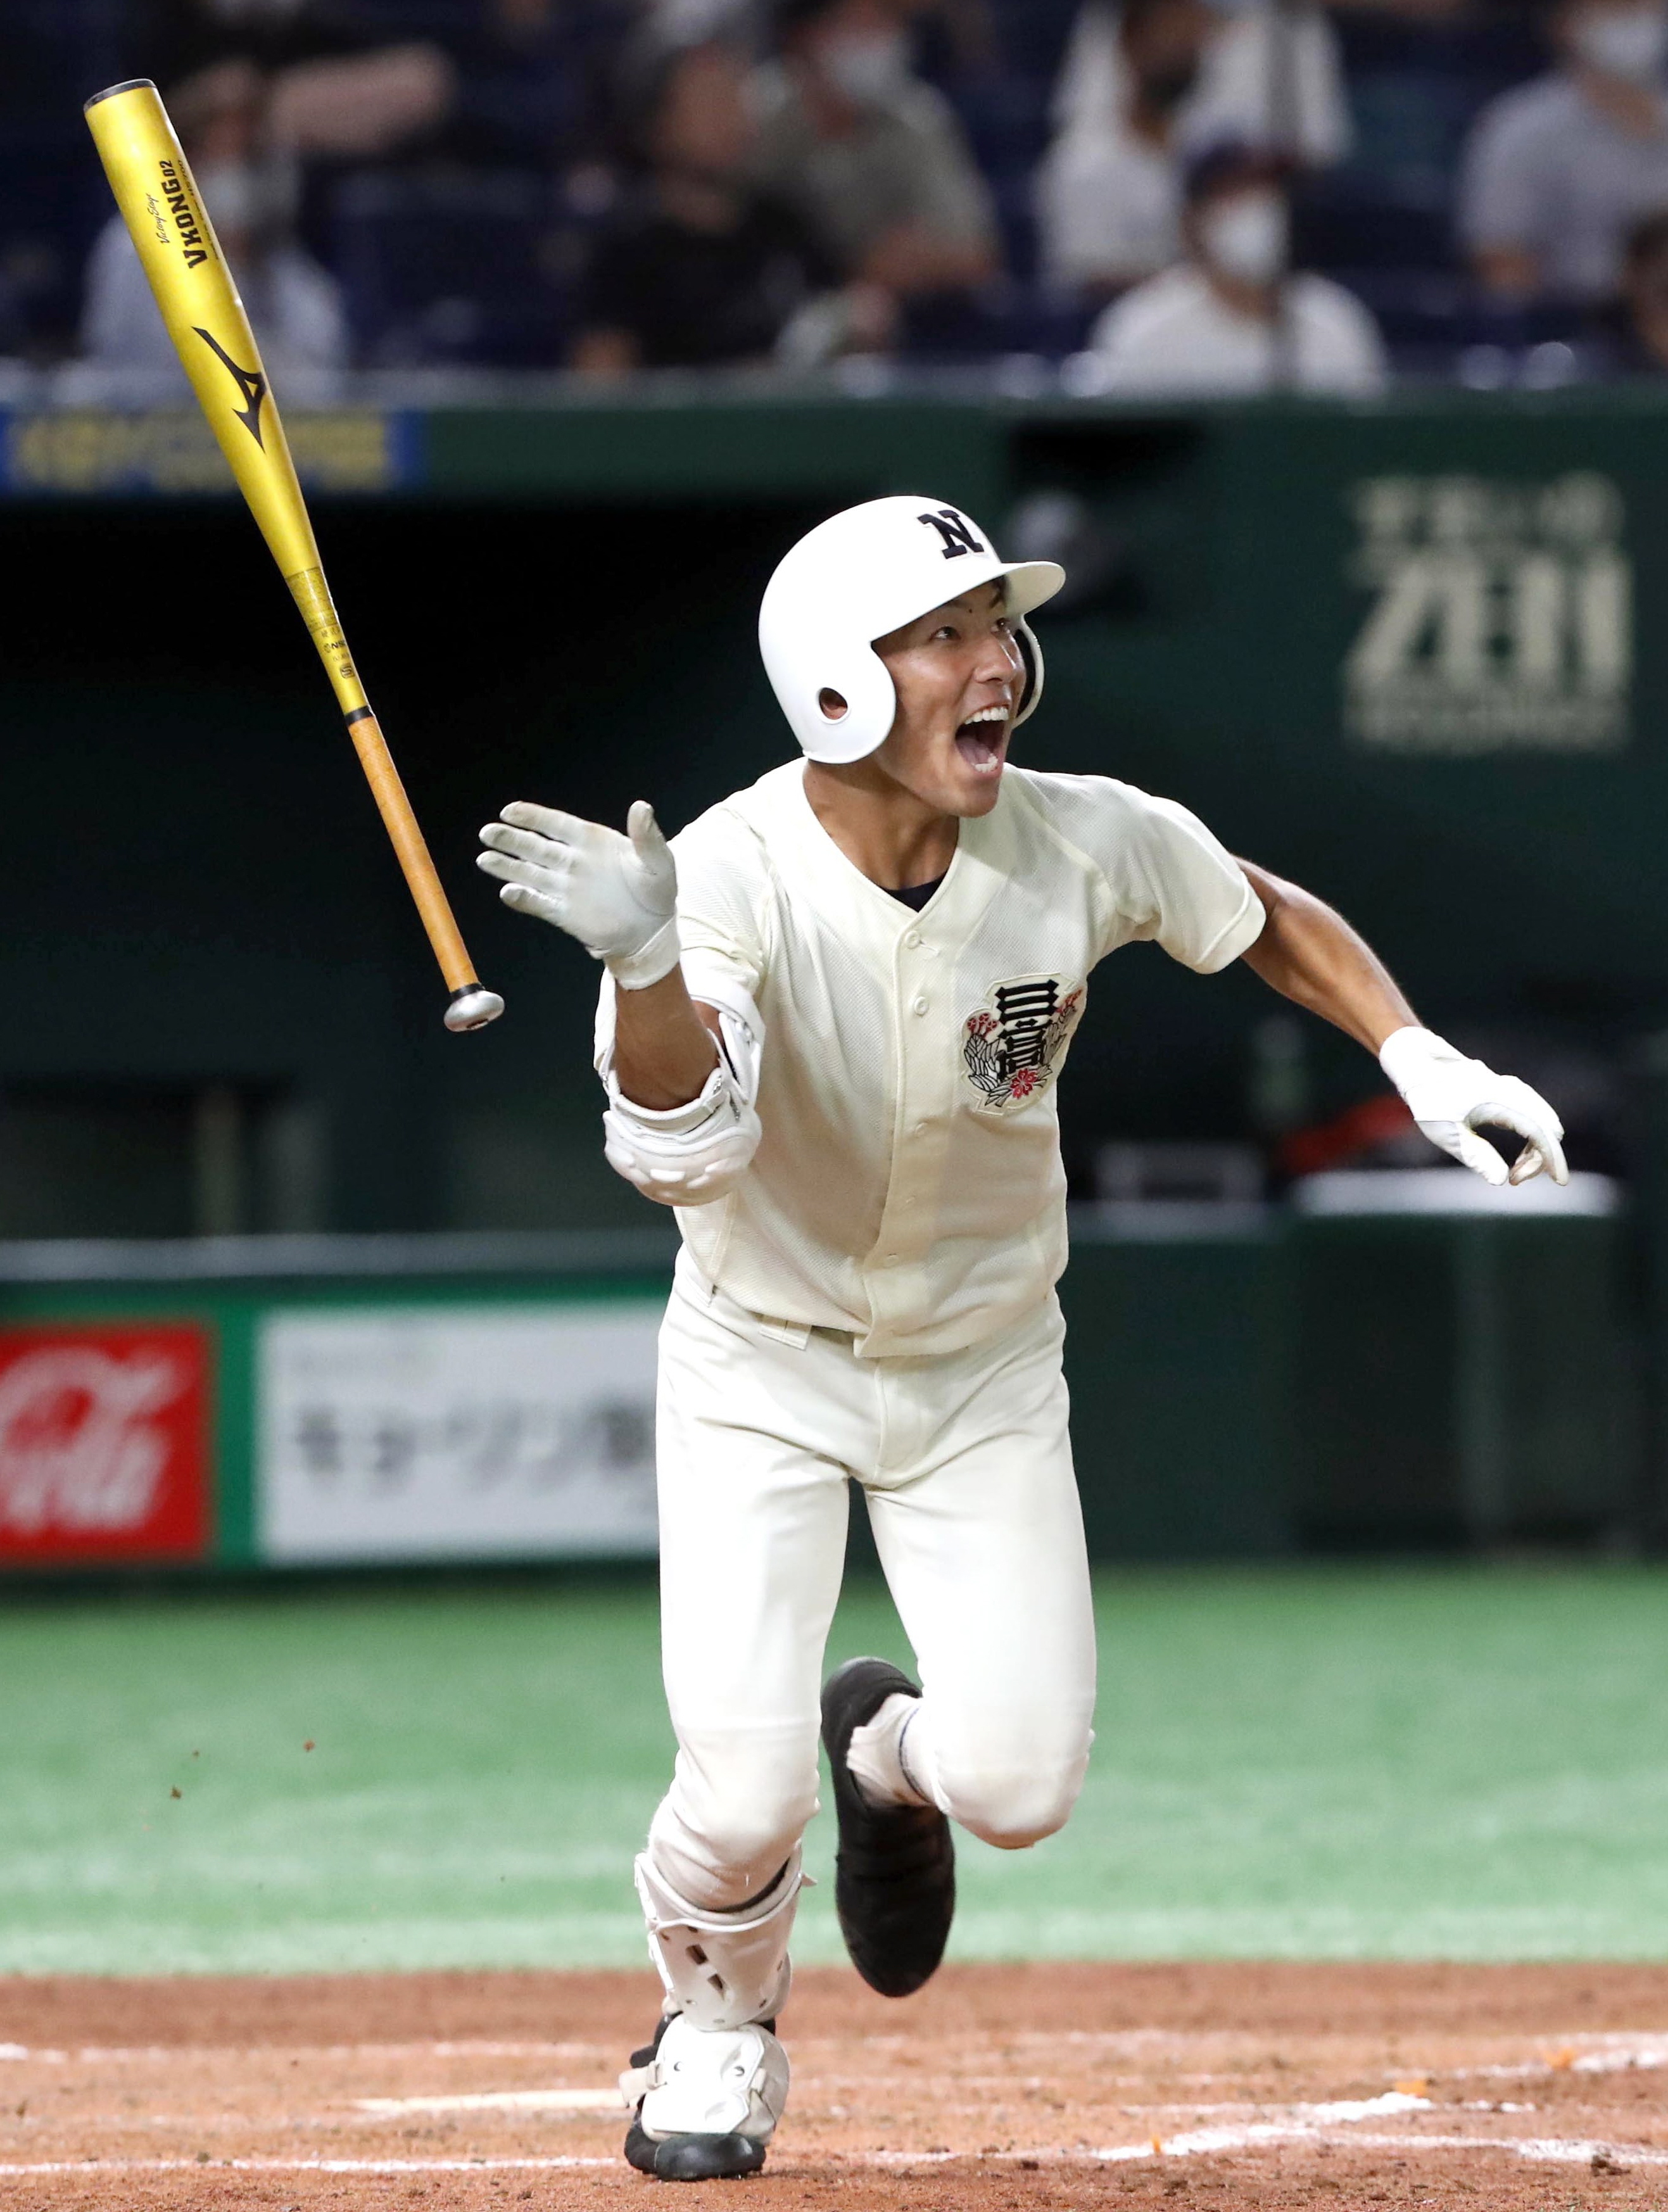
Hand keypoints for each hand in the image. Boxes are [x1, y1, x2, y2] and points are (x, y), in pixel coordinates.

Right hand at [477, 799, 679, 988]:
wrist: (653, 930)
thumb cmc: (657, 889)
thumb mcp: (658, 860)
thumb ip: (646, 835)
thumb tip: (641, 806)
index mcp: (591, 841)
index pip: (556, 824)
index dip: (533, 817)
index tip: (509, 811)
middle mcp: (572, 861)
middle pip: (535, 847)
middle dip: (511, 839)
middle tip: (487, 833)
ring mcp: (566, 888)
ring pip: (530, 874)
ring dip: (507, 867)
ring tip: (484, 859)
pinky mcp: (565, 913)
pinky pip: (539, 904)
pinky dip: (523, 899)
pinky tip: (507, 892)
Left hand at [1379, 1027, 1567, 1187]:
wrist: (1418, 1063)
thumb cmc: (1429, 1098)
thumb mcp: (1447, 1133)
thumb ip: (1476, 1156)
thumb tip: (1501, 1180)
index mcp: (1501, 1101)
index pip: (1539, 1132)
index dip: (1552, 1158)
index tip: (1560, 1181)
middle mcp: (1512, 1092)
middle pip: (1545, 1128)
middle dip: (1542, 1158)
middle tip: (1516, 1180)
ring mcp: (1511, 1089)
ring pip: (1541, 1120)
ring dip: (1537, 1148)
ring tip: (1516, 1171)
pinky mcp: (1506, 1091)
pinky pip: (1532, 1114)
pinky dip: (1533, 1135)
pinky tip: (1522, 1152)